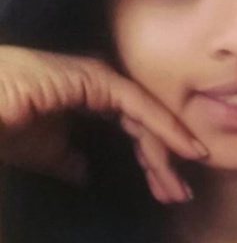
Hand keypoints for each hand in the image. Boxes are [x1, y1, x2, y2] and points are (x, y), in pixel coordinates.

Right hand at [0, 46, 207, 203]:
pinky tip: (183, 148)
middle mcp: (106, 86)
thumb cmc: (11, 126)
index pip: (134, 129)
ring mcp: (105, 79)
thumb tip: (85, 174)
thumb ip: (71, 161)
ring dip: (167, 152)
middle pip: (145, 126)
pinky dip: (164, 127)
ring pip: (147, 118)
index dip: (152, 159)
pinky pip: (139, 106)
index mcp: (95, 98)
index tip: (168, 187)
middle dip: (164, 162)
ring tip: (181, 186)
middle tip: (181, 194)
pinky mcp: (101, 78)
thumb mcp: (50, 152)